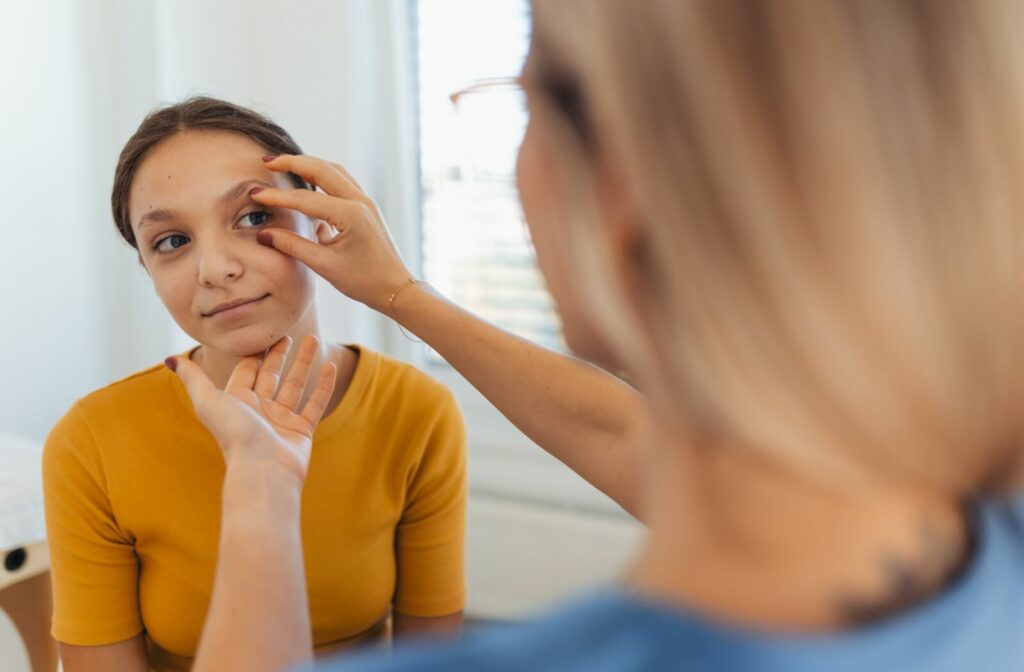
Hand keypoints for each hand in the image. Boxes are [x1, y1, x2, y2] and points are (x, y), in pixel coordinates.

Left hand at [166, 335, 336, 482]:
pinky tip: (330, 367)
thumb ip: (193, 378)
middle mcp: (259, 410)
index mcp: (237, 402)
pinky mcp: (301, 430)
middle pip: (271, 376)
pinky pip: (315, 403)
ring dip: (303, 363)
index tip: (263, 332)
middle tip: (288, 333)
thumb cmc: (234, 435)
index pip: (246, 370)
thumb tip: (170, 358)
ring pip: (295, 385)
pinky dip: (323, 385)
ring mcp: (281, 420)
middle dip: (279, 355)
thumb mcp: (208, 401)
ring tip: (313, 339)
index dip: (254, 352)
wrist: (263, 469)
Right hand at [252, 154, 414, 312]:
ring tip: (284, 164)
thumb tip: (265, 234)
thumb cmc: (364, 281)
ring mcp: (366, 202)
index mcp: (350, 215)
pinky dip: (323, 176)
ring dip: (309, 165)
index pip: (305, 199)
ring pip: (334, 171)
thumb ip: (293, 246)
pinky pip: (343, 182)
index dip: (277, 197)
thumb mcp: (325, 266)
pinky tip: (308, 181)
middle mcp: (360, 202)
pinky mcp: (367, 207)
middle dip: (292, 162)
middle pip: (322, 169)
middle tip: (267, 161)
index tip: (255, 194)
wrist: (396, 289)